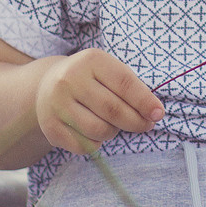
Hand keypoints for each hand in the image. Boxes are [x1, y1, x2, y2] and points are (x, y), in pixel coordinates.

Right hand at [32, 48, 164, 154]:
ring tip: (113, 125)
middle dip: (136, 122)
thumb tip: (155, 113)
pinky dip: (96, 143)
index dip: (145, 101)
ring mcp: (57, 104)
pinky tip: (92, 131)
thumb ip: (131, 88)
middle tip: (145, 125)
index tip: (158, 114)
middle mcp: (70, 80)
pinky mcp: (51, 127)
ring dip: (114, 133)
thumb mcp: (107, 71)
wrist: (46, 87)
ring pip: (99, 130)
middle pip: (113, 110)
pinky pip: (84, 145)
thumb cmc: (89, 80)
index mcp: (90, 60)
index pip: (124, 83)